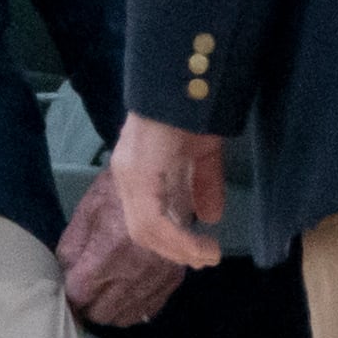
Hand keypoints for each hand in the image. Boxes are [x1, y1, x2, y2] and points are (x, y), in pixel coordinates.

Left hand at [58, 166, 187, 325]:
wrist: (164, 178)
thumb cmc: (119, 191)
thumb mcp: (87, 212)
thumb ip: (71, 247)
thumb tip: (65, 274)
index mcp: (108, 253)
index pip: (80, 295)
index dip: (70, 294)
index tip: (69, 288)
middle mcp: (134, 272)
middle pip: (102, 312)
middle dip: (89, 305)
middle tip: (86, 291)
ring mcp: (156, 278)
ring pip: (126, 316)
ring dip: (111, 309)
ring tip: (105, 293)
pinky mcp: (173, 278)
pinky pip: (149, 309)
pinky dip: (135, 306)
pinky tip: (127, 292)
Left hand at [109, 113, 226, 269]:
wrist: (187, 78)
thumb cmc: (193, 109)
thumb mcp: (203, 152)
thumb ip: (204, 184)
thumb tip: (211, 218)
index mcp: (137, 170)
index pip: (143, 218)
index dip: (169, 241)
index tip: (198, 252)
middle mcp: (126, 175)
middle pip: (141, 230)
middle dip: (174, 250)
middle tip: (203, 259)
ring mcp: (129, 174)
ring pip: (145, 230)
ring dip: (178, 249)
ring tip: (206, 255)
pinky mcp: (138, 174)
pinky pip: (153, 219)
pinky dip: (178, 239)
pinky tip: (200, 246)